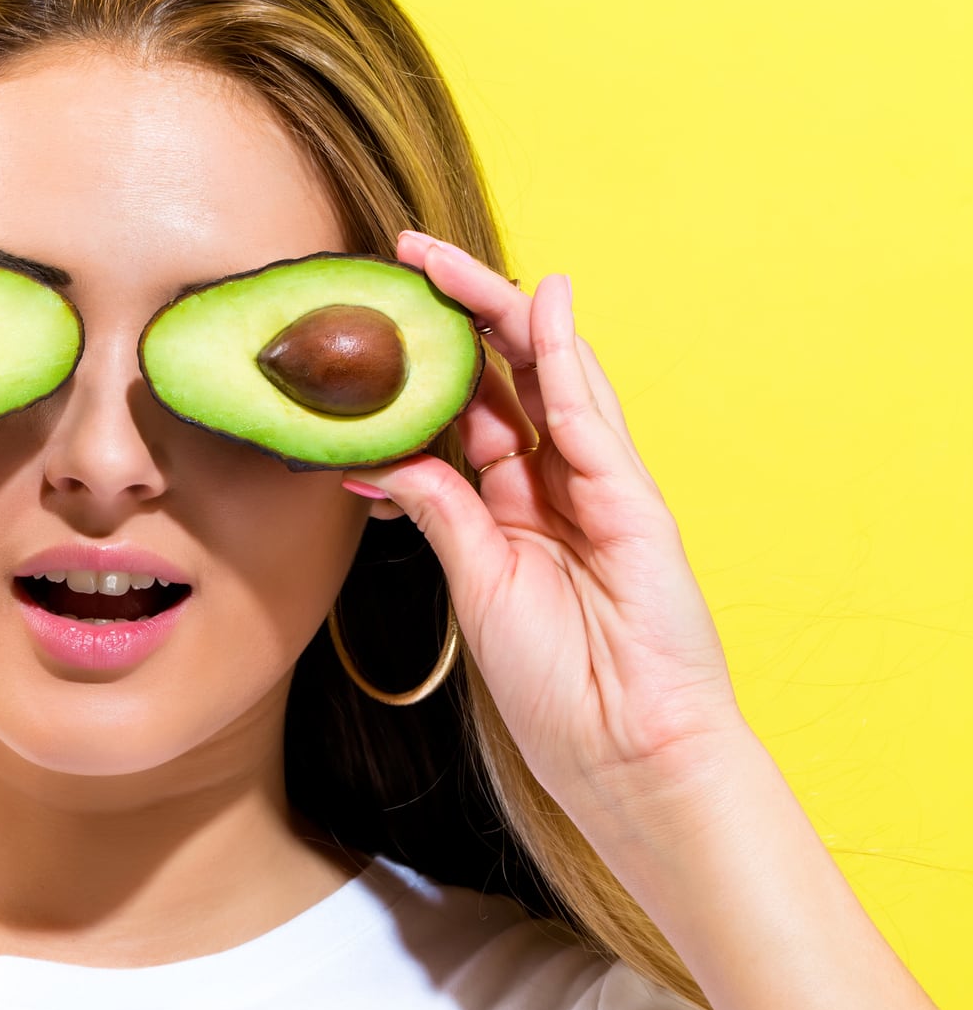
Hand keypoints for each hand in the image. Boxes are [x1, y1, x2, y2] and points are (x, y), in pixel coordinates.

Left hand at [341, 230, 747, 816]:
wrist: (624, 751)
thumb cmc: (556, 684)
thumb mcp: (476, 585)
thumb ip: (439, 511)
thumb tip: (375, 459)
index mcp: (511, 507)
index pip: (467, 411)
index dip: (425, 363)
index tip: (375, 320)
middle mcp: (554, 486)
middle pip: (505, 377)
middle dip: (456, 314)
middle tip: (404, 258)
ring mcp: (598, 488)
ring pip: (548, 379)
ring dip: (499, 314)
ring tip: (447, 262)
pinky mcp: (634, 502)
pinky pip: (590, 419)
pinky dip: (566, 360)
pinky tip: (542, 310)